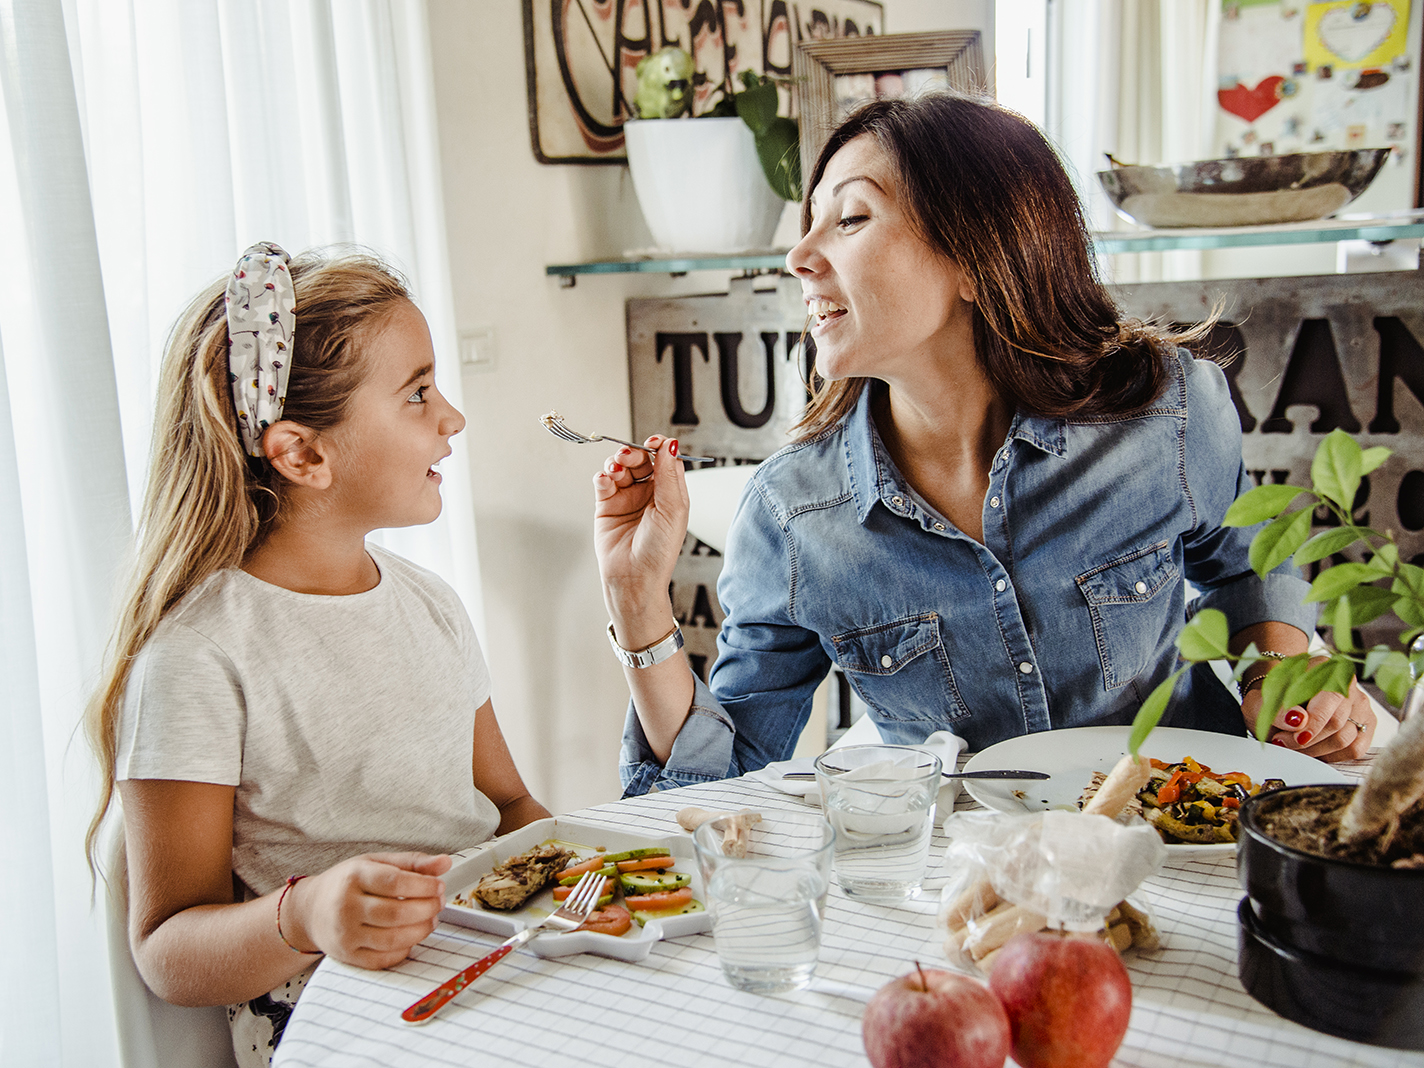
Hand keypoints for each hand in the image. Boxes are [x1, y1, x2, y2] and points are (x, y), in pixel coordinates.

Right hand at [289, 852, 450, 968]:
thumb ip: (412, 862)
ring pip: (392, 939)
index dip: (424, 885)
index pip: (394, 882)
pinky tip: (412, 935)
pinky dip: (405, 949)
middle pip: (396, 913)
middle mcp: (346, 907)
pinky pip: (384, 958)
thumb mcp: (376, 862)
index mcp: (354, 877)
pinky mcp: (348, 956)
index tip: (438, 885)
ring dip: (421, 930)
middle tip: (439, 902)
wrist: (310, 909)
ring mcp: (346, 934)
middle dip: (427, 908)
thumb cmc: (346, 883)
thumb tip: (445, 863)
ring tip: (430, 919)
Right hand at [592, 435, 688, 641]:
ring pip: (621, 467)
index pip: (665, 460)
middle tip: (627, 455)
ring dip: (617, 462)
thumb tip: (669, 444)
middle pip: (641, 460)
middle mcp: (649, 494)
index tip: (652, 443)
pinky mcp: (606, 506)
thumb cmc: (659, 551)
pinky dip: (603, 476)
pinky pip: (603, 482)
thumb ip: (669, 475)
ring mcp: (627, 499)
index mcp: (671, 493)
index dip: (659, 448)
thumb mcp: (672, 510)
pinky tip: (605, 480)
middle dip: (634, 453)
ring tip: (616, 469)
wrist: (633, 578)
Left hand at [1240, 660, 1375, 761]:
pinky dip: (1333, 755)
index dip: (1312, 724)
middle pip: (1336, 722)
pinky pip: (1356, 748)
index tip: (1292, 738)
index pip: (1329, 699)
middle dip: (1307, 740)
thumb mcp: (1260, 702)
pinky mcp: (1366, 723)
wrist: (1281, 699)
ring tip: (1295, 746)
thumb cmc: (1273, 698)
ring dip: (1317, 749)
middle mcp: (1347, 683)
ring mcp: (1360, 704)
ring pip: (1346, 738)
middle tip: (1285, 743)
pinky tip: (1315, 751)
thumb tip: (1298, 720)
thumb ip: (1276, 709)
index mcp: (1324, 667)